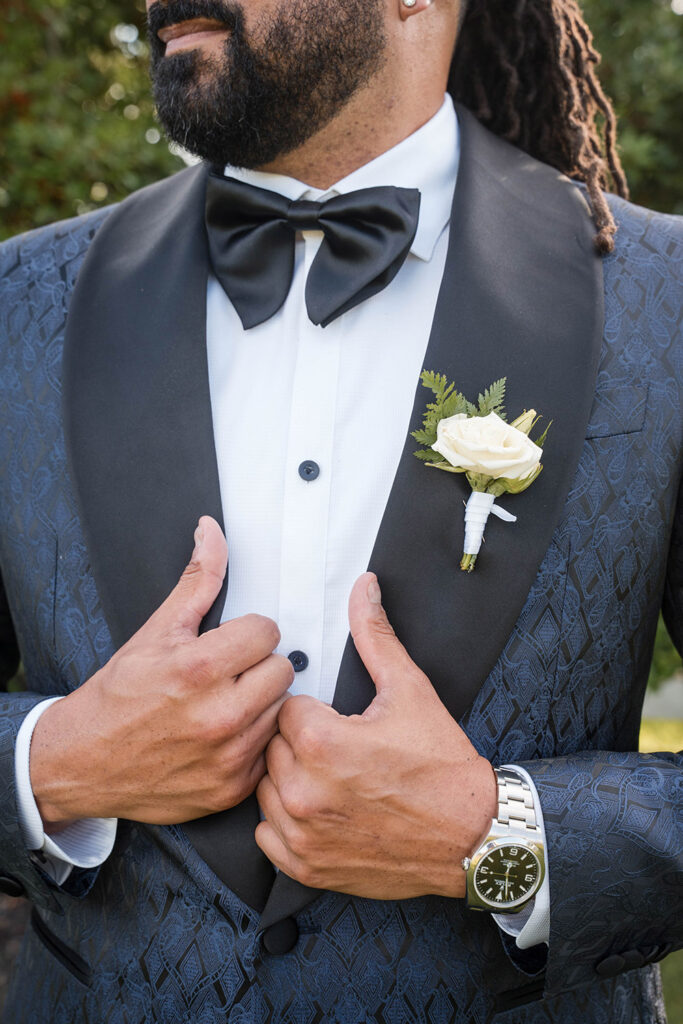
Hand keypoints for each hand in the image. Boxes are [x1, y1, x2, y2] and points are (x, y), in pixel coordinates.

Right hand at [30, 516, 293, 827]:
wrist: (83, 762)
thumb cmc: (119, 695)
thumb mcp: (155, 630)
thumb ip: (196, 580)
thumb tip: (211, 532)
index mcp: (200, 669)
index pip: (268, 632)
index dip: (248, 633)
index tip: (229, 644)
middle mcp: (219, 715)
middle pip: (282, 669)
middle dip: (256, 666)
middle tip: (226, 674)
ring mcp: (228, 756)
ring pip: (280, 709)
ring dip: (259, 703)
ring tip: (224, 704)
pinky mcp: (232, 787)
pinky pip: (269, 749)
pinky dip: (252, 741)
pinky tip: (223, 736)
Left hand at [255, 573, 496, 898]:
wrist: (471, 838)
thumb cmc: (442, 767)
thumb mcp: (409, 690)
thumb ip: (375, 635)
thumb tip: (363, 587)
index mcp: (320, 741)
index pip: (285, 708)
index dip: (313, 712)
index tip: (339, 722)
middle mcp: (303, 789)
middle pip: (273, 746)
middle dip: (302, 744)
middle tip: (342, 752)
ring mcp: (301, 833)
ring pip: (267, 788)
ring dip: (291, 781)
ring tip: (333, 780)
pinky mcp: (305, 866)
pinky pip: (267, 835)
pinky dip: (287, 824)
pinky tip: (321, 811)